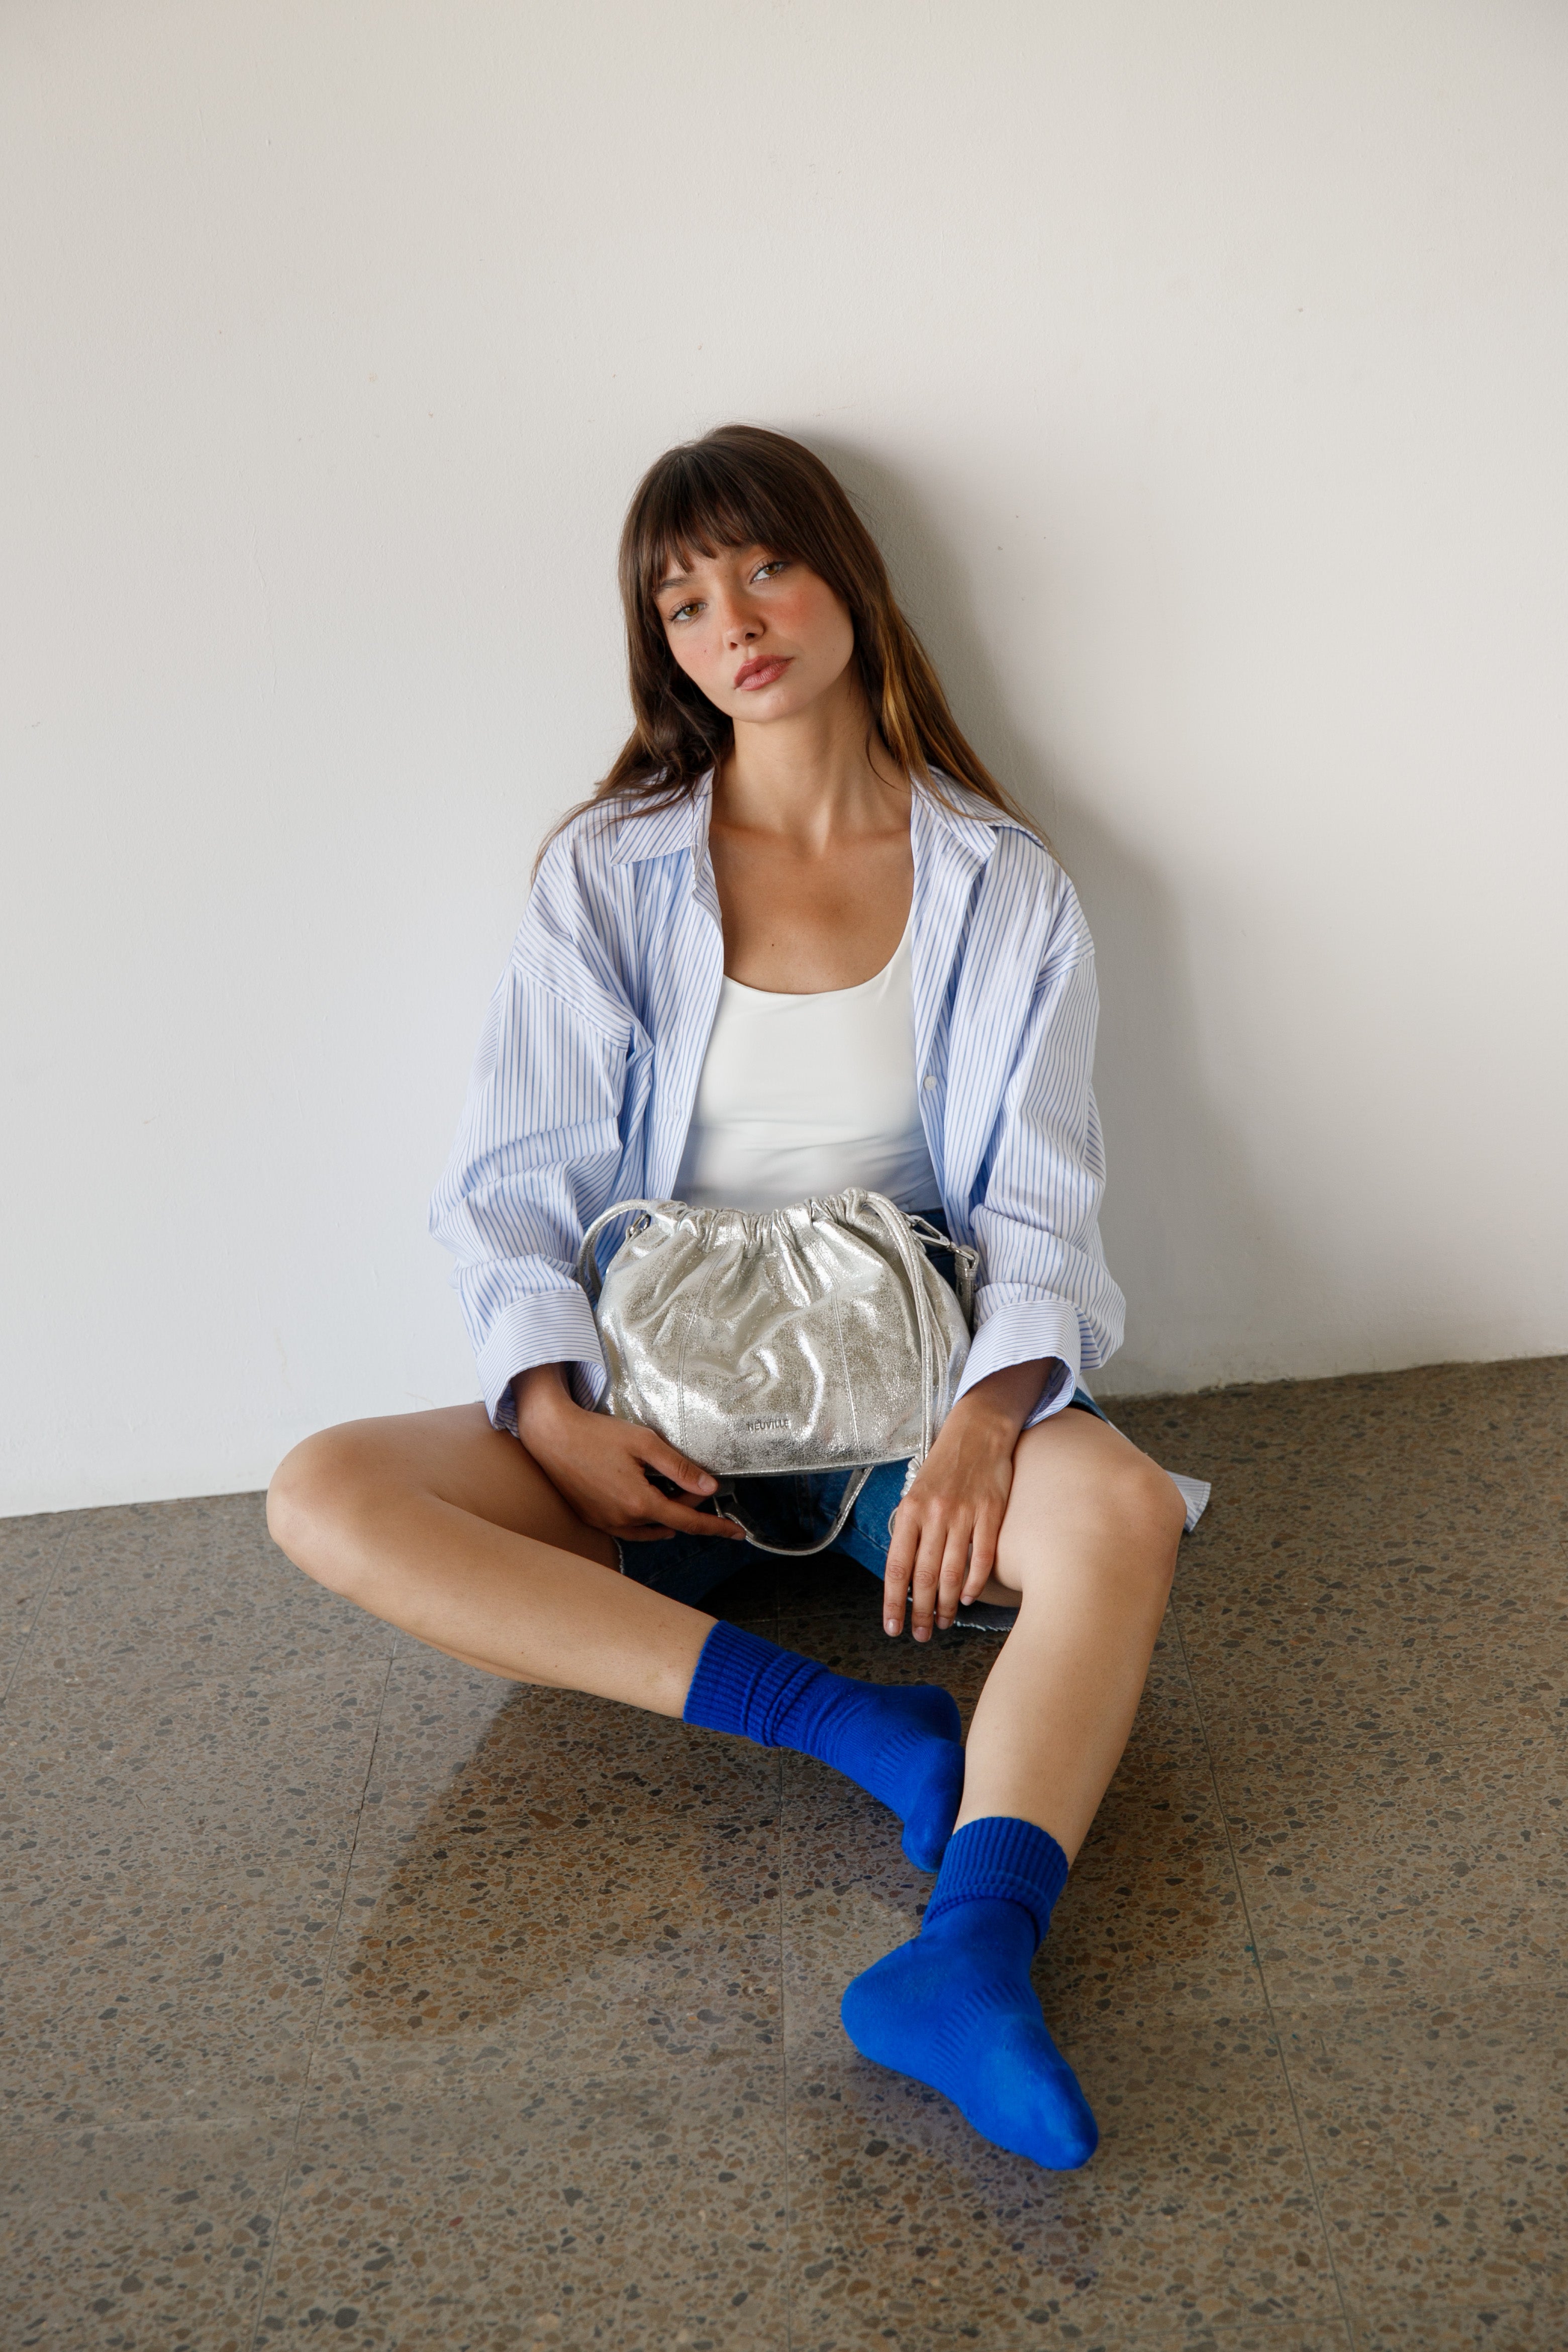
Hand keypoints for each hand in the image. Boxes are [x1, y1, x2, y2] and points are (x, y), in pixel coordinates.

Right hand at [514, 1364, 745, 1544]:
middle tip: (694, 1480)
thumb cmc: (597, 1434)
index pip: (688, 1521)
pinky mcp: (590, 1518)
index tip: (736, 1533)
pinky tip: (648, 1509)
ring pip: (648, 1528)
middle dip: (687, 1503)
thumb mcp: (645, 1444)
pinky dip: (644, 1522)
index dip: (715, 1526)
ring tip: (674, 1493)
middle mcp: (622, 1520)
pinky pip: (626, 1530)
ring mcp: (604, 1522)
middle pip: (669, 1520)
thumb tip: (709, 1487)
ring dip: (666, 1513)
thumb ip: (680, 1468)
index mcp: (639, 1503)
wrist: (551, 1435)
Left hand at [882, 1359, 1053, 1639]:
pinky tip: (969, 1597)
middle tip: (923, 1634)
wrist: (977, 1432)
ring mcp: (963, 1514)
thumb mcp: (915, 1495)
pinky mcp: (991, 1512)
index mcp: (909, 1511)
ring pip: (953, 1572)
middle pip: (925, 1576)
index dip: (893, 1602)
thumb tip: (904, 1575)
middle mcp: (933, 1514)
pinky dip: (975, 1583)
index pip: (897, 1567)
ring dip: (948, 1604)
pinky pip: (982, 1557)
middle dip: (922, 1612)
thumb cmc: (943, 1469)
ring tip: (945, 1621)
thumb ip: (910, 1531)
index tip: (893, 1627)